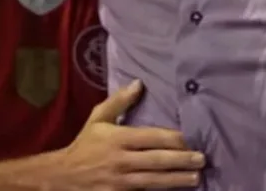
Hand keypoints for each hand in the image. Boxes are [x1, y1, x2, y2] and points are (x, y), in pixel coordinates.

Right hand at [48, 80, 204, 189]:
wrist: (63, 176)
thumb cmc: (86, 144)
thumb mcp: (98, 118)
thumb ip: (119, 101)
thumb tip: (139, 83)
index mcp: (118, 138)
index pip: (150, 137)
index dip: (173, 139)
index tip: (191, 138)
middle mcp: (120, 160)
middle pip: (156, 160)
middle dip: (181, 160)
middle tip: (202, 159)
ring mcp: (120, 181)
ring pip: (153, 180)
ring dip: (176, 180)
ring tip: (196, 178)